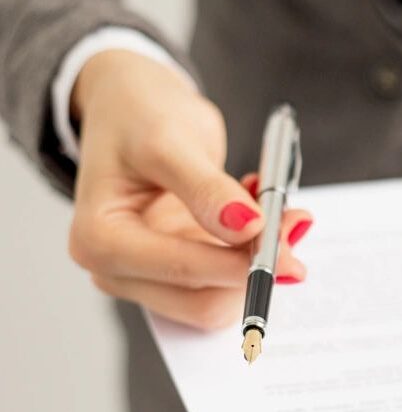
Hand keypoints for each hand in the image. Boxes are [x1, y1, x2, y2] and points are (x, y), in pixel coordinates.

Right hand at [67, 50, 311, 329]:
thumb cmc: (137, 118)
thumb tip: (248, 229)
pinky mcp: (178, 275)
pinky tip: (257, 217)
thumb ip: (207, 189)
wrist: (133, 110)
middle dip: (254, 268)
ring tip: (275, 209)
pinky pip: (227, 284)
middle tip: (292, 220)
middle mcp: (117, 271)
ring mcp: (149, 278)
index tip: (286, 243)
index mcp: (100, 240)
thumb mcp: (168, 140)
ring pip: (222, 299)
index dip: (240, 263)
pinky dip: (252, 257)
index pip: (182, 273)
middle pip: (205, 302)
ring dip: (258, 263)